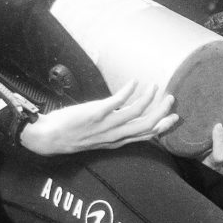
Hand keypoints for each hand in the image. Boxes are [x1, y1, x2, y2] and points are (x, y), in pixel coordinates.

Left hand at [19, 81, 179, 155]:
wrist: (48, 138)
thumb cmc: (70, 135)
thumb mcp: (96, 136)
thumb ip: (112, 127)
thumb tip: (125, 114)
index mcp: (116, 141)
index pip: (145, 136)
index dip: (162, 127)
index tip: (175, 117)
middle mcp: (113, 135)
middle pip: (146, 126)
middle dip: (162, 112)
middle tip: (171, 98)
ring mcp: (105, 125)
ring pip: (135, 113)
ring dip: (148, 98)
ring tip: (155, 86)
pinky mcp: (95, 114)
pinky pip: (117, 101)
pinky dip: (128, 90)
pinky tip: (134, 81)